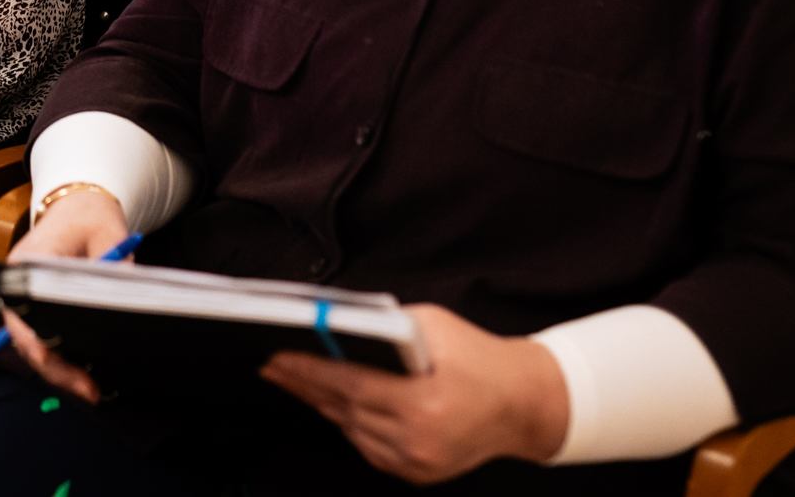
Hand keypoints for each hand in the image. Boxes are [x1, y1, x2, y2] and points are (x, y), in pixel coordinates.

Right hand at [0, 189, 129, 403]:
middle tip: (91, 391)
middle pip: (26, 339)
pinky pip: (44, 339)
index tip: (63, 365)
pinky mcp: (38, 309)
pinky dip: (63, 358)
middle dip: (56, 370)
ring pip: (34, 345)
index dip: (41, 345)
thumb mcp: (109, 235)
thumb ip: (115, 270)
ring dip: (59, 369)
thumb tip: (127, 308)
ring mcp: (24, 300)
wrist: (78, 206)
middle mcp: (16, 286)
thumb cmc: (90, 216)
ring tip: (92, 389)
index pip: (23, 313)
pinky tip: (86, 372)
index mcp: (25, 262)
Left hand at [260, 304, 569, 483]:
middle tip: (271, 363)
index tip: (275, 356)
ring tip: (293, 378)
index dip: (306, 371)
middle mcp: (417, 440)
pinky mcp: (417, 473)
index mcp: (422, 405)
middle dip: (304, 384)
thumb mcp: (433, 325)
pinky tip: (332, 401)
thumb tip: (333, 322)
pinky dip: (349, 422)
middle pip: (342, 408)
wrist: (523, 403)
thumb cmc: (479, 357)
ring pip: (351, 429)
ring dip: (322, 403)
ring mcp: (417, 462)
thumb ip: (385, 325)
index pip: (347, 385)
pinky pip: (368, 444)